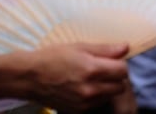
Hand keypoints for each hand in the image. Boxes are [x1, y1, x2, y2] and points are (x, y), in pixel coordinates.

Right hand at [11, 42, 129, 111]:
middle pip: (121, 85)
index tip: (111, 60)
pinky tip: (83, 86)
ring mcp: (86, 101)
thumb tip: (125, 47)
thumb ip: (104, 49)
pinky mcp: (81, 110)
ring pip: (111, 95)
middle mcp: (91, 88)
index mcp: (92, 69)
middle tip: (103, 69)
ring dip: (107, 87)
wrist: (30, 77)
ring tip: (92, 78)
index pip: (123, 70)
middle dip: (115, 76)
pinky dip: (96, 95)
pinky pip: (98, 103)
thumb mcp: (77, 47)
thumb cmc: (51, 58)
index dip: (119, 63)